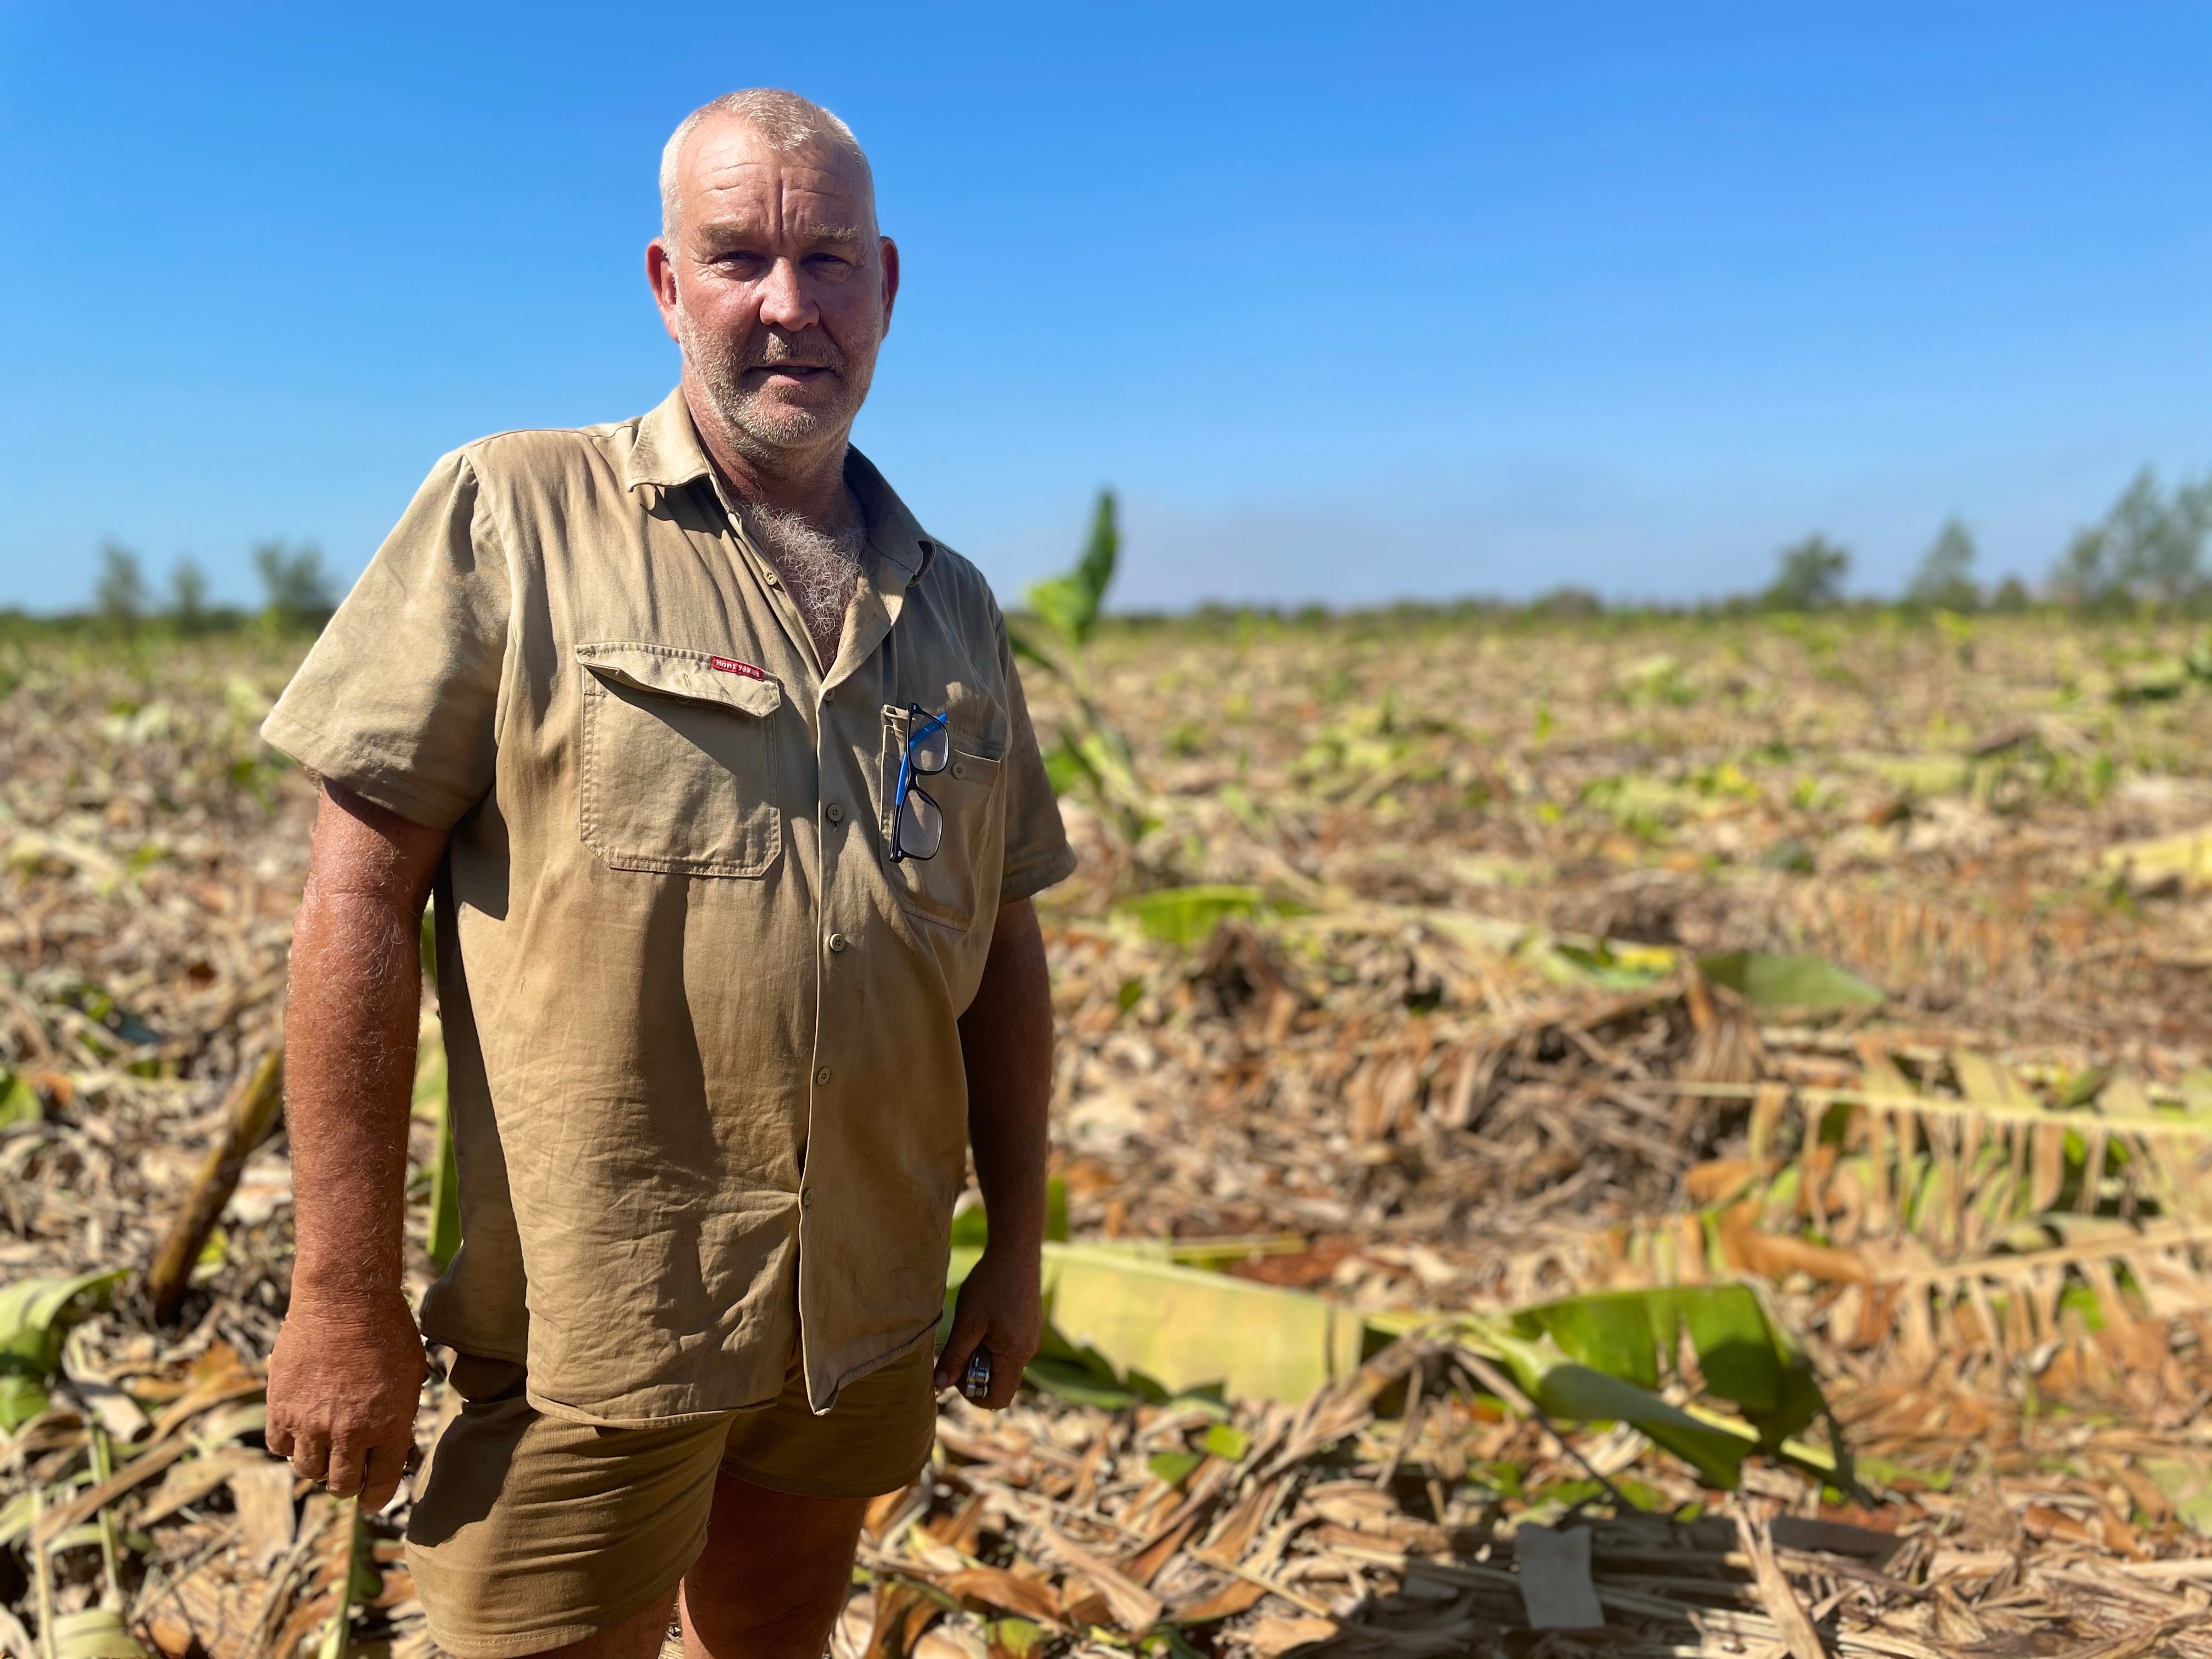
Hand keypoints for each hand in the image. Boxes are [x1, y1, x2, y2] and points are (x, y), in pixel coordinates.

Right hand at [266, 1288, 426, 1509]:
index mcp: (389, 1426)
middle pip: (341, 1484)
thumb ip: (401, 1416)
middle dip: (348, 1484)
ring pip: (308, 1471)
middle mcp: (349, 1433)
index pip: (380, 1482)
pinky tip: (299, 1432)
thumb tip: (397, 1447)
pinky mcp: (281, 1409)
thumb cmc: (387, 1331)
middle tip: (348, 1477)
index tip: (372, 1503)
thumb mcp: (411, 1376)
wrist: (344, 1299)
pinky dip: (289, 1445)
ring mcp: (311, 1424)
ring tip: (324, 1451)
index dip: (376, 1498)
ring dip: (318, 1466)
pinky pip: (279, 1447)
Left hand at [935, 1244, 1040, 1409]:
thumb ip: (955, 1356)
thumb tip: (941, 1385)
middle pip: (1000, 1381)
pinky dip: (992, 1342)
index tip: (957, 1372)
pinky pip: (1009, 1347)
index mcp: (1016, 1354)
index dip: (974, 1395)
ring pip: (1003, 1362)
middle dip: (977, 1371)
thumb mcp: (967, 1322)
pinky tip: (983, 1317)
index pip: (999, 1398)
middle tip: (961, 1345)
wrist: (1016, 1251)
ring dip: (983, 1354)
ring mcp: (1031, 1338)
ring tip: (971, 1327)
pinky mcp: (1028, 1326)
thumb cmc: (991, 1285)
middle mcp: (1029, 1351)